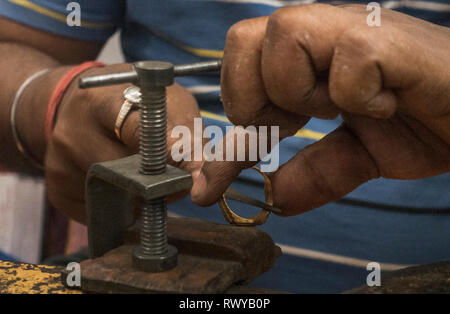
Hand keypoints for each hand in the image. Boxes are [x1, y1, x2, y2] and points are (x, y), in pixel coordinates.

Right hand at [45, 64, 202, 221]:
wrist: (75, 107)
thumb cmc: (130, 101)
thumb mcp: (164, 100)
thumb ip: (186, 134)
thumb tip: (201, 178)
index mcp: (101, 101)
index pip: (138, 132)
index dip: (170, 154)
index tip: (190, 171)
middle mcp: (72, 133)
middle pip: (130, 176)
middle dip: (161, 182)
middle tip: (174, 176)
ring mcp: (60, 164)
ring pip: (120, 199)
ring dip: (143, 195)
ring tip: (143, 172)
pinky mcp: (58, 190)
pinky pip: (104, 212)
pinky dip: (123, 204)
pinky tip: (120, 180)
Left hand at [191, 4, 449, 215]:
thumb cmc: (424, 121)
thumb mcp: (357, 156)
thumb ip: (313, 173)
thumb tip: (272, 199)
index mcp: (309, 56)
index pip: (237, 59)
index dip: (234, 107)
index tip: (256, 145)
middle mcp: (324, 32)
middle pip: (242, 38)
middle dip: (254, 98)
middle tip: (295, 123)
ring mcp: (357, 30)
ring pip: (284, 33)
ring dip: (300, 91)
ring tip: (339, 110)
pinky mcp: (394, 41)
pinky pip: (349, 60)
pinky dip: (356, 96)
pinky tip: (386, 104)